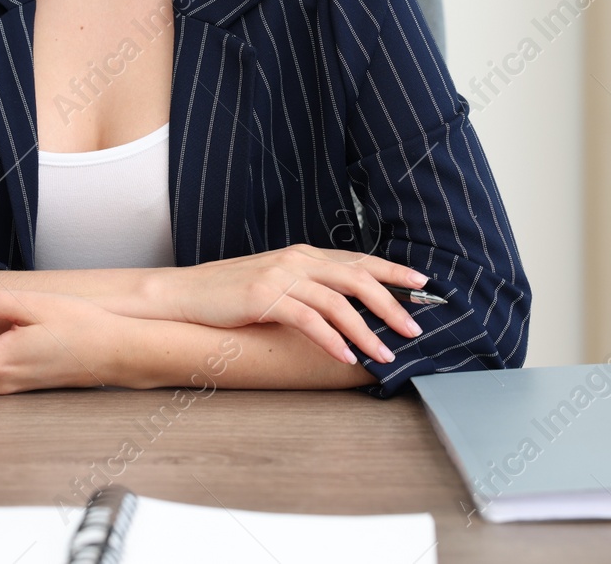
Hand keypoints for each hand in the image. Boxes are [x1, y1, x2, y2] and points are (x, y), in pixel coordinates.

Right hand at [151, 244, 425, 365]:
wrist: (186, 293)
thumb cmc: (231, 293)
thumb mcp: (276, 281)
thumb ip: (309, 286)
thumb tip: (347, 305)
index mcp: (304, 255)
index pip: (358, 260)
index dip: (393, 272)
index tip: (424, 286)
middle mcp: (297, 260)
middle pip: (357, 278)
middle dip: (392, 304)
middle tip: (414, 329)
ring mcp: (281, 277)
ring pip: (338, 303)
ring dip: (366, 331)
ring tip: (385, 354)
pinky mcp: (264, 298)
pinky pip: (308, 320)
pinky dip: (331, 339)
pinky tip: (345, 356)